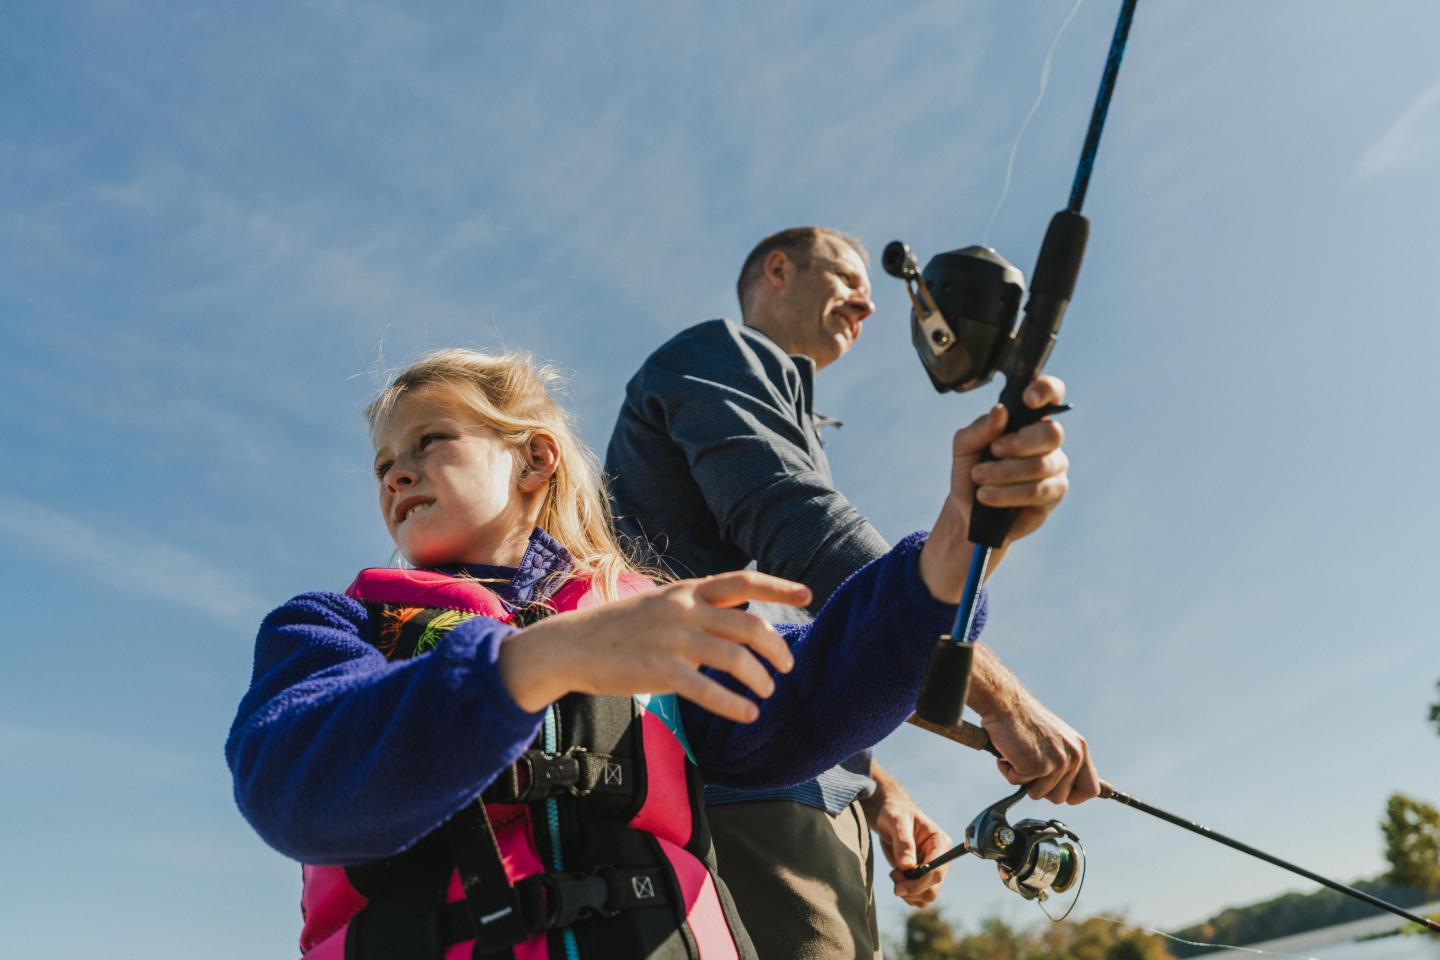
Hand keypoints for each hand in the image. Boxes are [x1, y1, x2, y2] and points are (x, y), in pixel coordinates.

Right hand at [498, 571, 810, 721]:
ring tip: (765, 695)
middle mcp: (684, 609)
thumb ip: (697, 609)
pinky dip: (734, 704)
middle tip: (786, 669)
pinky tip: (748, 715)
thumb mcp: (660, 604)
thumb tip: (740, 620)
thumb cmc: (618, 629)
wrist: (569, 645)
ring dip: (760, 680)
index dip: (780, 587)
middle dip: (777, 649)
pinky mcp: (659, 670)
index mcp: (686, 591)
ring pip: (736, 658)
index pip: (743, 581)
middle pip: (750, 625)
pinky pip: (708, 689)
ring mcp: (672, 639)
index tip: (809, 595)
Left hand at [862, 766, 953, 906]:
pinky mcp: (924, 877)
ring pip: (926, 897)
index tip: (898, 886)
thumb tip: (907, 866)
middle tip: (893, 876)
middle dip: (911, 890)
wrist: (890, 816)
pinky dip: (907, 894)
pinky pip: (919, 898)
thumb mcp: (897, 822)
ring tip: (894, 874)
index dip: (919, 883)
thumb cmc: (895, 814)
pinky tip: (897, 877)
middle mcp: (941, 860)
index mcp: (941, 844)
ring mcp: (933, 870)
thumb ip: (903, 842)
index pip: (937, 873)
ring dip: (908, 894)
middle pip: (933, 890)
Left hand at [919, 376, 1069, 601]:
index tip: (1028, 400)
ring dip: (1005, 472)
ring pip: (1041, 465)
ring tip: (980, 479)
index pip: (1051, 393)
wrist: (968, 511)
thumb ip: (980, 428)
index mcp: (1027, 419)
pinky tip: (987, 496)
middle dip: (1018, 443)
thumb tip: (1000, 412)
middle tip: (993, 451)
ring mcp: (1055, 465)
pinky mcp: (1055, 493)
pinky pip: (1037, 491)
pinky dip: (1008, 493)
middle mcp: (1047, 439)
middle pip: (1051, 433)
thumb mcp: (964, 447)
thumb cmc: (970, 471)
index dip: (1046, 390)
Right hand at [971, 649, 1099, 803]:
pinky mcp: (1039, 766)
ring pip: (1038, 794)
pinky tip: (1008, 751)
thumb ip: (1063, 761)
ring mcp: (1057, 762)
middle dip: (1040, 788)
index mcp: (1080, 749)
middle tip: (1027, 764)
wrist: (1006, 702)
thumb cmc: (1022, 719)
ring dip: (1022, 778)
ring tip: (1017, 754)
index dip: (1074, 796)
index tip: (1060, 794)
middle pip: (1061, 798)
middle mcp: (1074, 756)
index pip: (1091, 789)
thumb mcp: (1054, 740)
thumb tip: (1064, 791)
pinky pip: (1018, 783)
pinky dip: (1008, 770)